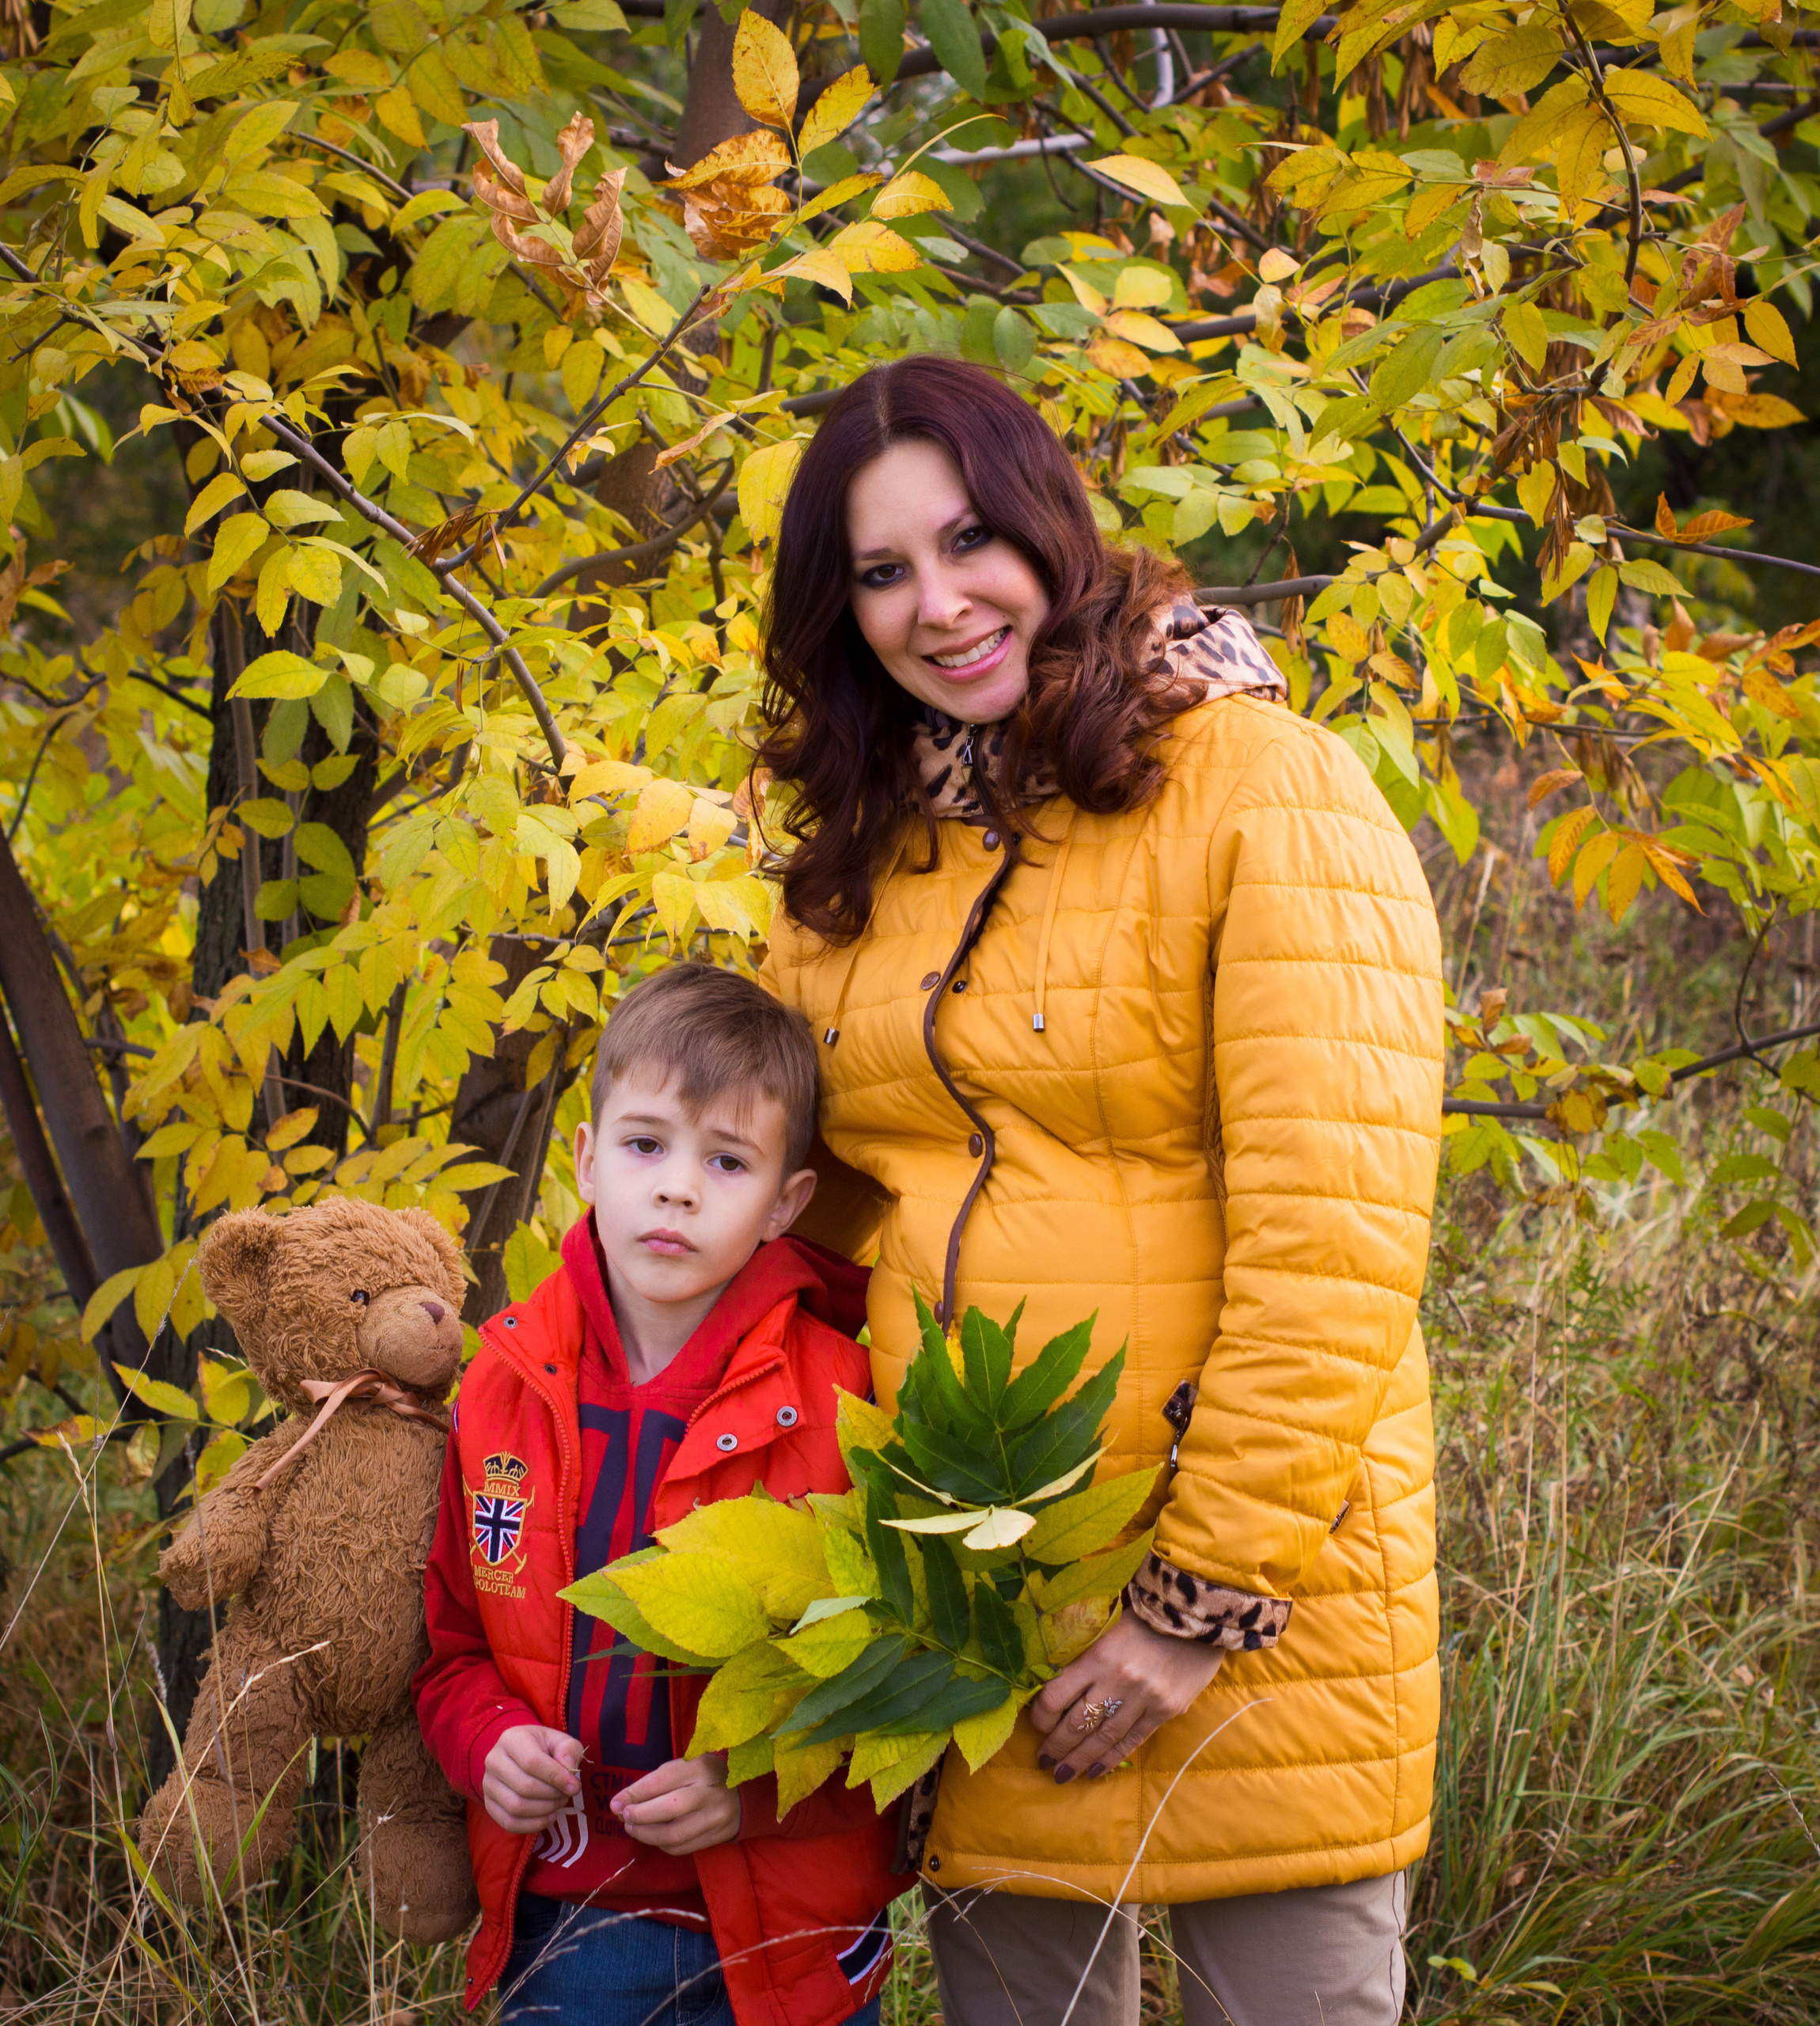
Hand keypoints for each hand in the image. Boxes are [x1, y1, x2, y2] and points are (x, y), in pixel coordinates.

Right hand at [482, 1724, 583, 1834]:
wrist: (520, 1754)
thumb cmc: (543, 1747)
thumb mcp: (559, 1740)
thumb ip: (569, 1750)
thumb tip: (569, 1768)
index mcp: (510, 1739)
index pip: (532, 1762)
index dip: (556, 1777)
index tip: (574, 1786)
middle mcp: (494, 1761)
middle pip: (524, 1787)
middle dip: (552, 1795)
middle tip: (567, 1794)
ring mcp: (488, 1784)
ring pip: (516, 1807)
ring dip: (544, 1810)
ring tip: (558, 1803)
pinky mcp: (489, 1804)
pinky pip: (509, 1823)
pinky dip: (533, 1825)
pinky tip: (548, 1816)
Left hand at [612, 1755, 741, 1855]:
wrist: (743, 1796)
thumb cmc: (705, 1776)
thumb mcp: (685, 1767)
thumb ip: (656, 1781)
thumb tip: (621, 1801)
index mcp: (700, 1767)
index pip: (662, 1781)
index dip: (634, 1794)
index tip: (615, 1802)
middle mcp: (709, 1793)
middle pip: (668, 1809)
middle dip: (639, 1816)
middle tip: (624, 1817)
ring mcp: (714, 1818)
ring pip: (673, 1835)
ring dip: (646, 1834)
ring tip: (633, 1828)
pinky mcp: (715, 1838)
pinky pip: (681, 1848)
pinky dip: (661, 1844)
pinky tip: (653, 1836)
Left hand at [1028, 1611, 1225, 1783]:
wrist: (1196, 1617)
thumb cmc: (1144, 1615)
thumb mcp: (1106, 1626)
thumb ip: (1083, 1654)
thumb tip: (1052, 1681)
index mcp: (1098, 1654)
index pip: (1056, 1695)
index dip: (1041, 1715)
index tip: (1036, 1725)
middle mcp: (1118, 1680)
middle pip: (1078, 1722)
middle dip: (1057, 1746)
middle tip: (1044, 1761)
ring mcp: (1144, 1698)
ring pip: (1104, 1737)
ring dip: (1080, 1759)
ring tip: (1063, 1774)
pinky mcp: (1166, 1710)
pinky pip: (1133, 1740)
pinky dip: (1111, 1758)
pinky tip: (1095, 1771)